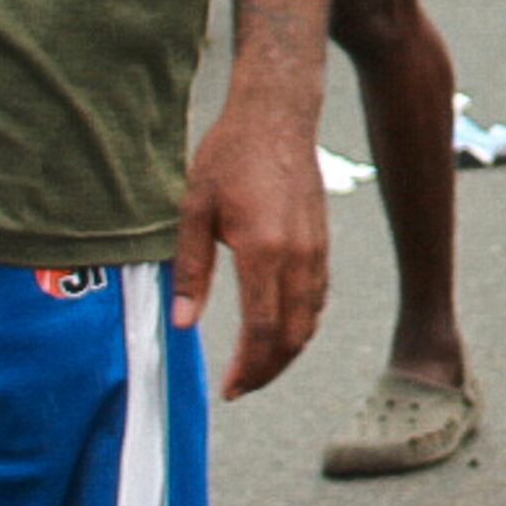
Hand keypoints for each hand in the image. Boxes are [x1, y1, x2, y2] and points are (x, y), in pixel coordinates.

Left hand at [173, 88, 332, 398]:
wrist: (276, 116)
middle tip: (241, 387)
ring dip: (287, 352)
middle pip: (294, 335)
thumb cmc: (228, 158)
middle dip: (268, 370)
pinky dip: (303, 324)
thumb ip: (191, 271)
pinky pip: (319, 297)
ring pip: (311, 319)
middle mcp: (297, 255)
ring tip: (257, 366)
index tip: (229, 389)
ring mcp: (316, 249)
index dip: (247, 367)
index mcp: (263, 250)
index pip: (262, 329)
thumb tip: (183, 323)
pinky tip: (281, 330)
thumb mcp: (194, 211)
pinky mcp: (323, 241)